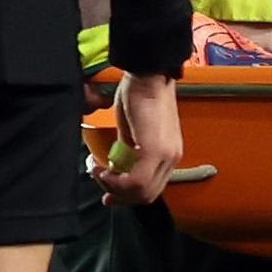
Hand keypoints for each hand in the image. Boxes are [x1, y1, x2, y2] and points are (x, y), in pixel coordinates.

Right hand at [106, 71, 186, 202]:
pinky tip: (102, 168)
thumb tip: (116, 167)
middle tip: (100, 184)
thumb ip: (128, 152)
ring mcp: (166, 155)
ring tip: (99, 172)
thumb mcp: (132, 131)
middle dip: (119, 196)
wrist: (148, 75)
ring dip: (115, 188)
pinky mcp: (155, 150)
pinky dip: (116, 181)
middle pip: (146, 195)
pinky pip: (136, 181)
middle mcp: (172, 158)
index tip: (108, 195)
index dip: (128, 196)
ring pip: (141, 192)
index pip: (152, 188)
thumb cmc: (139, 96)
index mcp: (169, 154)